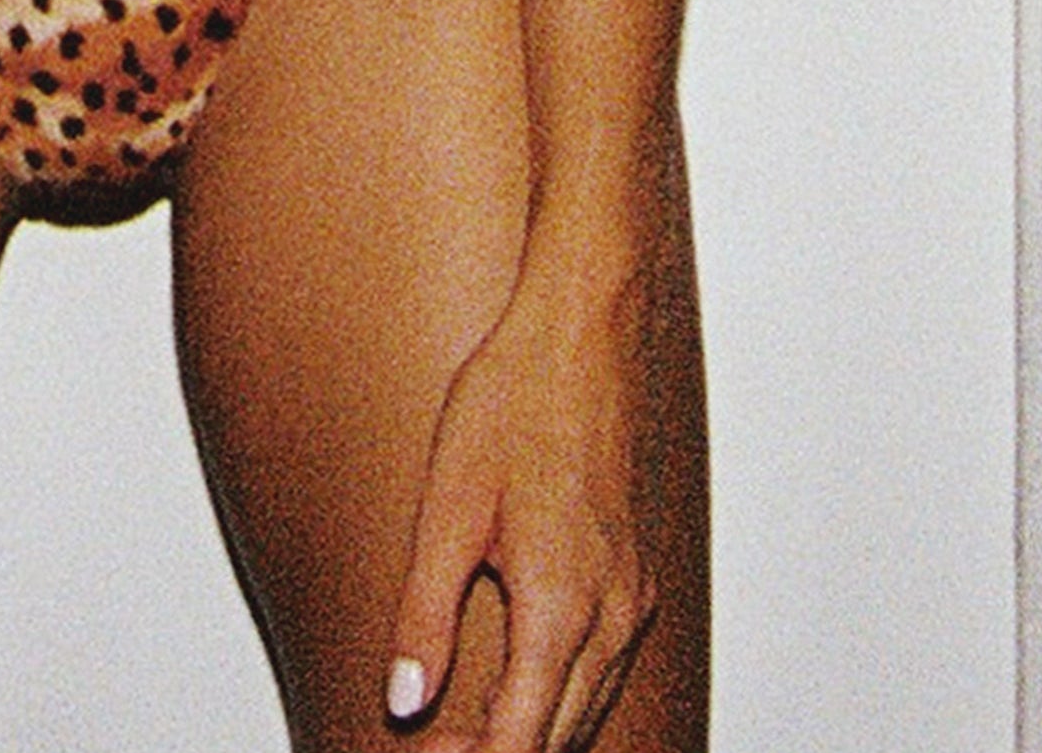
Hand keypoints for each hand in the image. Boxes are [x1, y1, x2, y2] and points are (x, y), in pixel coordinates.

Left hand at [384, 262, 658, 752]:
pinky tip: (522, 681)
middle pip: (562, 735)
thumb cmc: (514, 401)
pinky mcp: (635, 570)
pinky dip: (564, 693)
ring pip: (590, 704)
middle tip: (432, 750)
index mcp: (562, 606)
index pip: (524, 739)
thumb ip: (425, 615)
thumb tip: (406, 701)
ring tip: (464, 730)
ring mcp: (631, 591)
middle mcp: (611, 611)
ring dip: (534, 731)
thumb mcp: (448, 508)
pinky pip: (606, 663)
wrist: (581, 330)